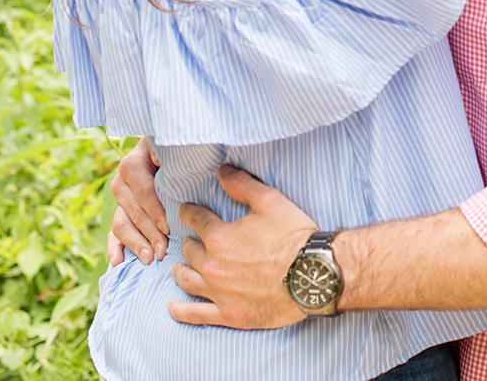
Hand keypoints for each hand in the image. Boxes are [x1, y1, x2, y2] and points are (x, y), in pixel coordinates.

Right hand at [108, 138, 166, 265]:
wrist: (168, 152)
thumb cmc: (177, 152)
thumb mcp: (175, 150)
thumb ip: (174, 158)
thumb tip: (175, 168)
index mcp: (134, 164)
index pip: (144, 192)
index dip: (156, 211)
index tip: (169, 227)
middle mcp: (122, 181)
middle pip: (134, 212)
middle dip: (149, 233)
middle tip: (163, 250)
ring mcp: (119, 199)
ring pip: (121, 225)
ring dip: (135, 244)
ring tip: (149, 259)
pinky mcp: (120, 213)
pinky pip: (113, 233)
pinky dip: (114, 248)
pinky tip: (118, 262)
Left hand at [167, 165, 317, 328]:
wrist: (314, 274)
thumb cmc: (294, 236)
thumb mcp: (270, 201)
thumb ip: (241, 185)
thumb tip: (220, 171)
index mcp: (219, 237)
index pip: (195, 219)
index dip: (189, 212)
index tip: (187, 211)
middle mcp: (212, 265)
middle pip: (189, 250)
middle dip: (189, 242)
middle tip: (192, 240)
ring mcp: (218, 292)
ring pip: (187, 280)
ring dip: (181, 271)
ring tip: (179, 268)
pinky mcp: (228, 314)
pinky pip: (196, 315)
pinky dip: (181, 311)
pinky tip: (172, 307)